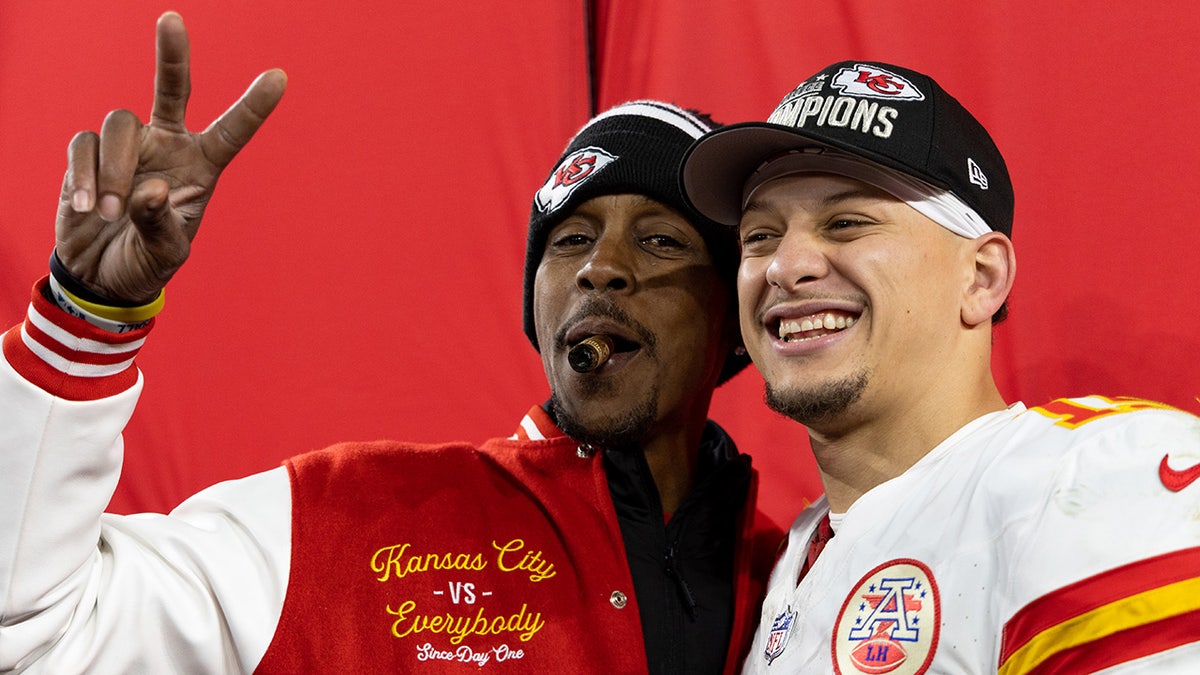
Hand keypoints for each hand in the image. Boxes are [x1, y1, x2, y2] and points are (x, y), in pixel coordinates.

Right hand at [54, 11, 286, 303]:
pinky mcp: (89, 153)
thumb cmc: (147, 260)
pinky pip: (85, 145)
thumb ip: (160, 224)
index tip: (280, 76)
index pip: (232, 132)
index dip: (254, 105)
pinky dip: (86, 175)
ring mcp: (128, 146)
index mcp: (201, 167)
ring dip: (115, 171)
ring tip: (110, 214)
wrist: (101, 274)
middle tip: (171, 19)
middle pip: (172, 89)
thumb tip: (147, 190)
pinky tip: (87, 207)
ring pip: (120, 125)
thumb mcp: (166, 253)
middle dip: (172, 55)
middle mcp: (167, 145)